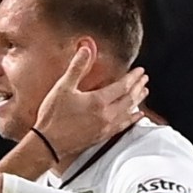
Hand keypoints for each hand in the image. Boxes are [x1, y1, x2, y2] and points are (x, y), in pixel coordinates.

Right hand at [33, 46, 148, 159]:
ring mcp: (105, 127)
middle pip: (129, 98)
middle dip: (138, 87)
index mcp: (98, 101)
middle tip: (144, 79)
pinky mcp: (102, 136)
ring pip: (129, 112)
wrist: (48, 144)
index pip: (123, 86)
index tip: (140, 71)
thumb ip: (77, 67)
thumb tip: (86, 48)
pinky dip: (133, 118)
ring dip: (138, 101)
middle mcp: (106, 114)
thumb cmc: (53, 116)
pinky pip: (123, 126)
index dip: (133, 77)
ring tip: (144, 92)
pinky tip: (137, 116)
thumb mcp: (63, 87)